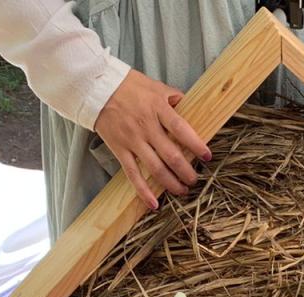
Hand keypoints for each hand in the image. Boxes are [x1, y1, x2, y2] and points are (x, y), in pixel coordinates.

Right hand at [94, 69, 210, 210]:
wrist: (96, 88)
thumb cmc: (128, 85)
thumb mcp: (155, 86)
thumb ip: (173, 97)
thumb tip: (188, 105)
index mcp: (158, 109)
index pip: (181, 129)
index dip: (196, 144)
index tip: (207, 157)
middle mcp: (146, 127)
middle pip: (171, 155)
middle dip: (186, 172)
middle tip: (195, 180)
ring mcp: (133, 140)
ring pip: (156, 168)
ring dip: (171, 183)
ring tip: (182, 191)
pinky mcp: (120, 150)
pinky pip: (133, 174)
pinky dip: (143, 191)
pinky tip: (154, 204)